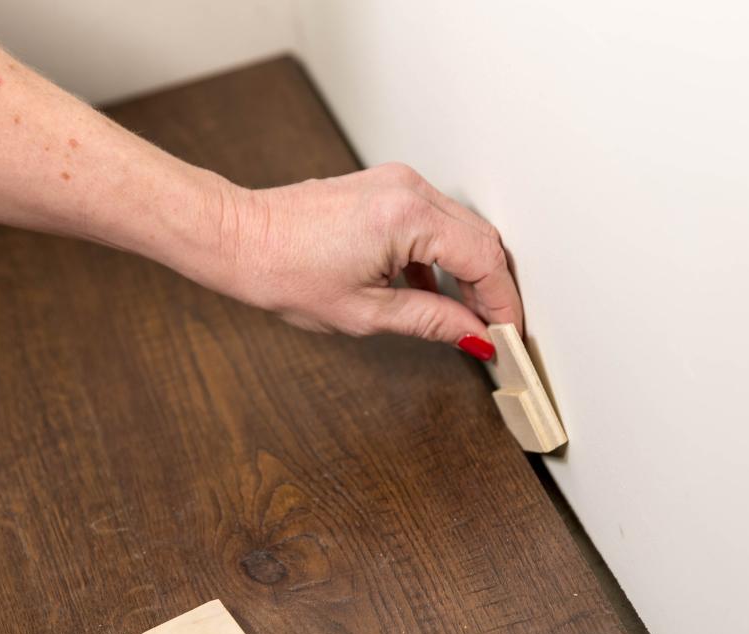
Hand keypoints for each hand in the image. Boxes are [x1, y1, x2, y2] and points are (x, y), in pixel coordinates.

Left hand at [216, 163, 521, 357]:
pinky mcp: (386, 187)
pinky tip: (434, 291)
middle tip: (494, 330)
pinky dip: (444, 256)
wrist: (240, 239)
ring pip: (462, 228)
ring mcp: (398, 182)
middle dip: (493, 287)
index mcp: (407, 217)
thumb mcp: (365, 313)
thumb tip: (473, 335)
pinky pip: (435, 220)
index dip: (502, 302)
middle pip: (481, 239)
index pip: (483, 259)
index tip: (508, 334)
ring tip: (467, 316)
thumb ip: (431, 320)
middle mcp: (408, 189)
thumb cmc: (283, 270)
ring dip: (470, 271)